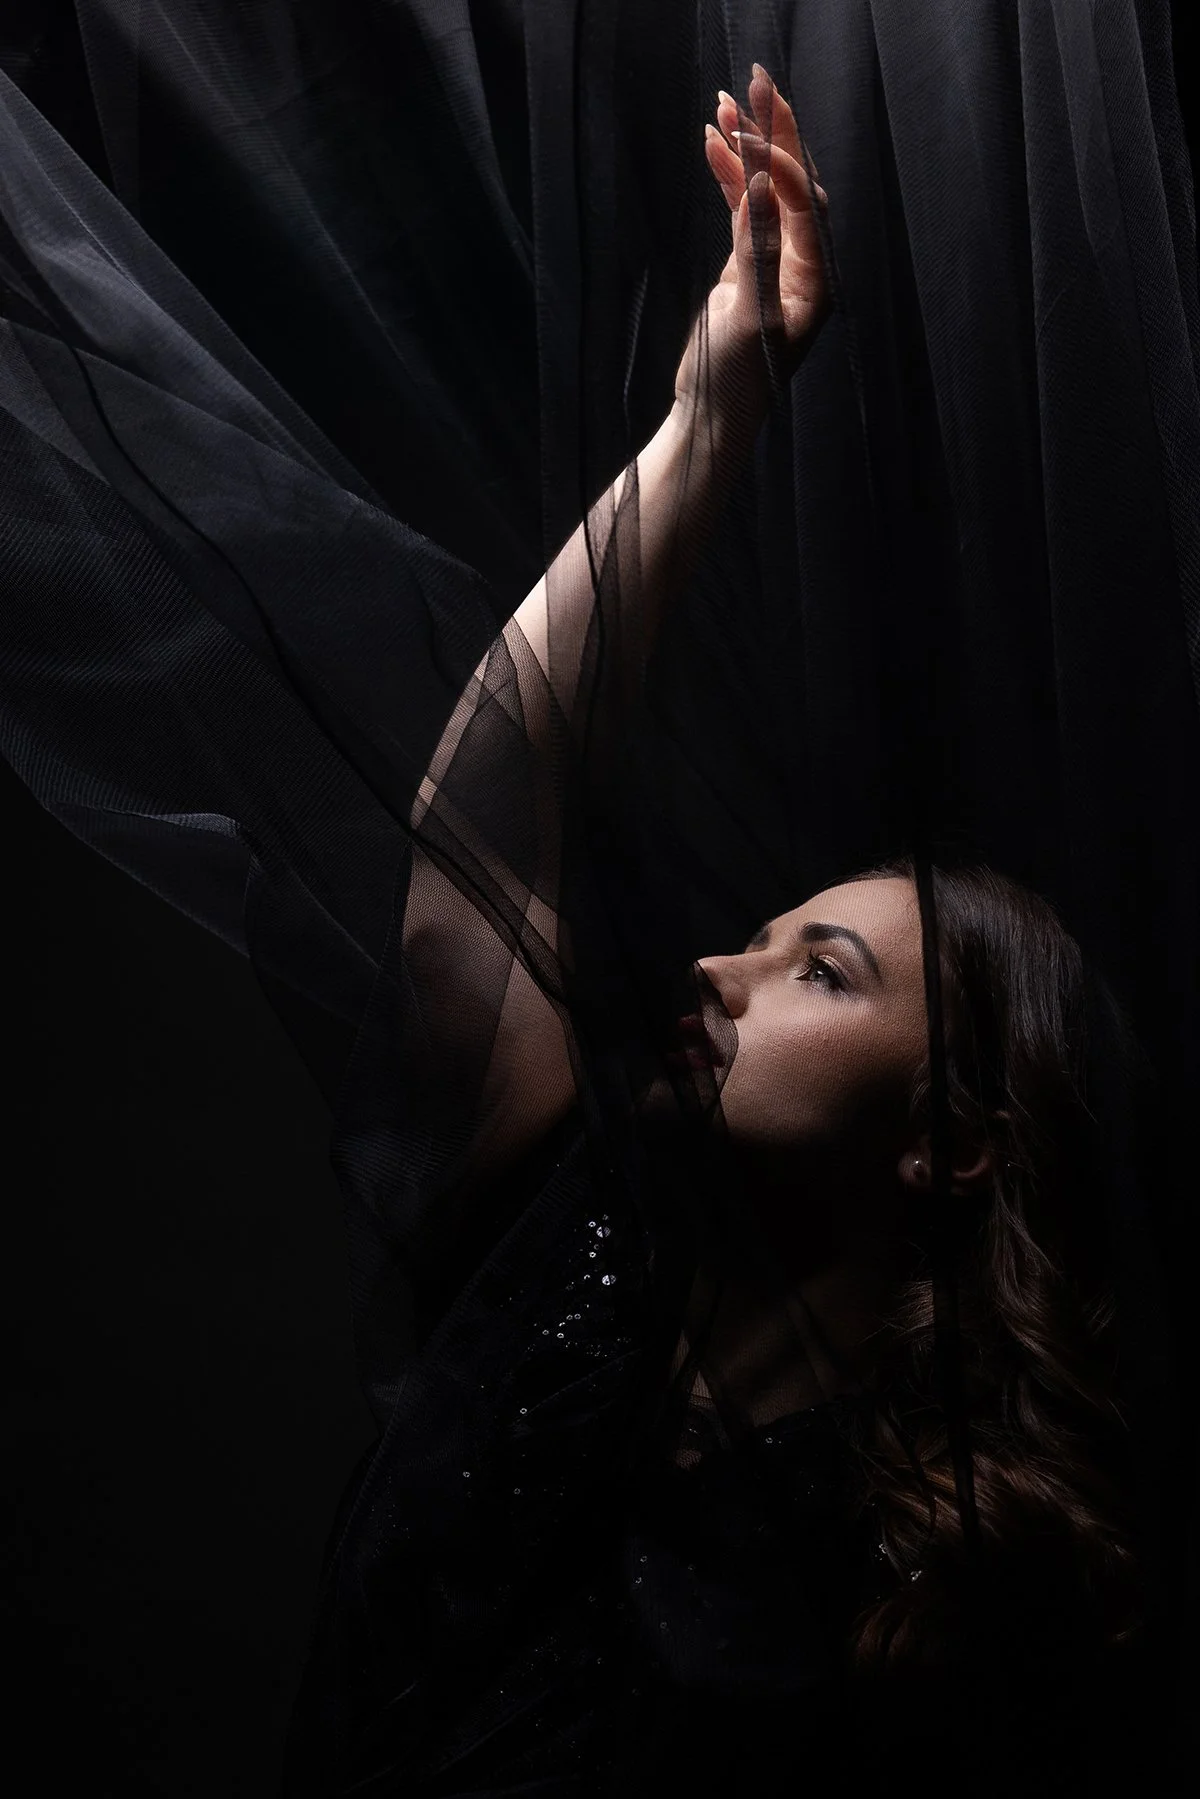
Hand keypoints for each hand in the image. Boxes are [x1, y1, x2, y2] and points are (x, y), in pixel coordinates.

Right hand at [675, 65, 830, 419]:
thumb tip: (759, 186)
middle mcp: (804, 263)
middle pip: (792, 183)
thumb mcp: (751, 316)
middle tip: (756, 81)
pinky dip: (728, 176)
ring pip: (764, 190)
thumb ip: (758, 250)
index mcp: (818, 276)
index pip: (805, 201)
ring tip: (724, 103)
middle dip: (774, 133)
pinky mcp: (746, 266)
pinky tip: (713, 142)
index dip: (779, 161)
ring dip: (746, 147)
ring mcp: (775, 261)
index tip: (750, 132)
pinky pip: (741, 208)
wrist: (712, 416)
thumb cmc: (737, 379)